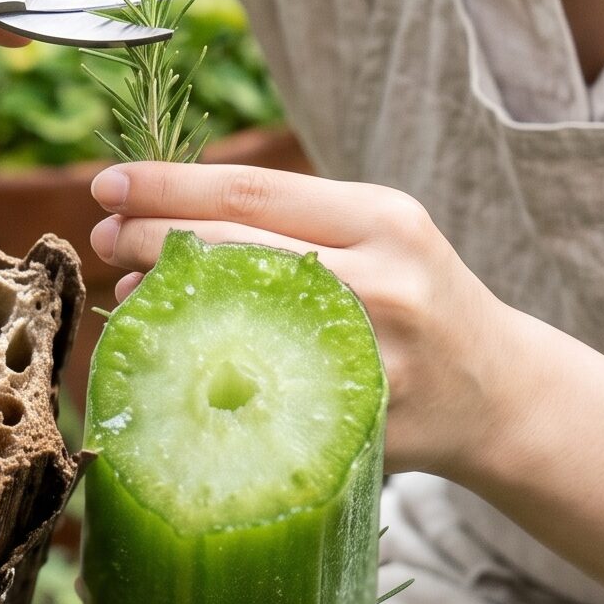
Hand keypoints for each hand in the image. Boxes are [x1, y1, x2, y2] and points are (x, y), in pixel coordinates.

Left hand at [87, 162, 517, 477]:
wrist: (501, 394)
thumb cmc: (417, 300)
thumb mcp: (381, 236)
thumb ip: (294, 224)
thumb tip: (163, 218)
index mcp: (384, 219)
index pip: (253, 191)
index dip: (168, 185)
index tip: (109, 182)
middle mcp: (384, 281)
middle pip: (237, 249)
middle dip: (150, 237)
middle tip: (102, 233)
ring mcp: (373, 358)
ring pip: (239, 319)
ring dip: (167, 302)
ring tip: (126, 290)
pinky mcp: (361, 422)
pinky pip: (259, 394)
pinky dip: (201, 372)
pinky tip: (167, 360)